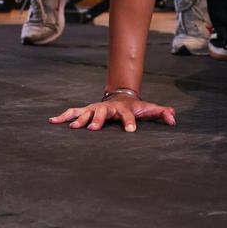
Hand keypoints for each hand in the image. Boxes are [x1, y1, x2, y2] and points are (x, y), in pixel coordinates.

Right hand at [49, 95, 176, 132]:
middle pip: (103, 113)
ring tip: (73, 127)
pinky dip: (63, 116)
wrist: (122, 95)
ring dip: (80, 119)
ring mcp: (96, 108)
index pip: (128, 116)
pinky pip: (73, 111)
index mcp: (124, 110)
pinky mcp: (86, 110)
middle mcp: (109, 108)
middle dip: (98, 120)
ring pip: (86, 112)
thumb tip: (174, 119)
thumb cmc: (136, 107)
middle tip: (94, 130)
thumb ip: (162, 113)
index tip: (130, 132)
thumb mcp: (150, 109)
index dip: (130, 123)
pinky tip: (52, 121)